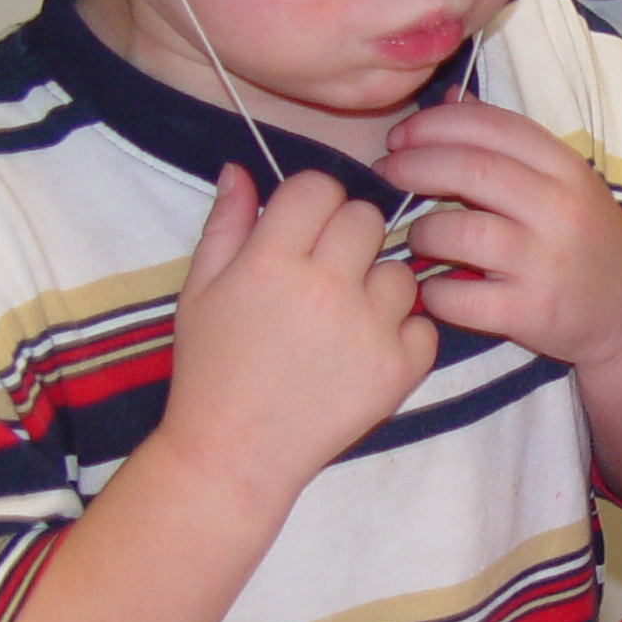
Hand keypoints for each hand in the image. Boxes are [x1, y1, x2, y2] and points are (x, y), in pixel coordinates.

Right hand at [155, 166, 435, 508]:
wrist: (235, 453)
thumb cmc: (211, 369)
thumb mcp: (198, 290)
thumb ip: (226, 224)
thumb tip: (242, 168)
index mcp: (272, 261)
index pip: (319, 187)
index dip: (312, 202)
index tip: (303, 228)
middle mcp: (327, 287)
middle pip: (367, 218)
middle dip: (348, 236)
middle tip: (326, 272)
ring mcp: (370, 330)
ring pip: (400, 271)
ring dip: (377, 286)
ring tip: (344, 318)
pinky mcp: (399, 369)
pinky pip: (423, 325)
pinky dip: (403, 335)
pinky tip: (366, 351)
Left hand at [374, 101, 621, 371]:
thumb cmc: (587, 242)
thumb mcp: (563, 183)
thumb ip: (507, 142)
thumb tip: (449, 97)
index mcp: (566, 169)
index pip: (492, 126)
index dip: (435, 124)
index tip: (401, 136)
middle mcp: (560, 209)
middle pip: (471, 170)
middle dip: (415, 166)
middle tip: (388, 173)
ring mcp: (546, 262)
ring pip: (461, 233)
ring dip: (423, 232)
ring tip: (417, 238)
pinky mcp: (532, 313)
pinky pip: (461, 297)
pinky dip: (434, 292)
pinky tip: (431, 288)